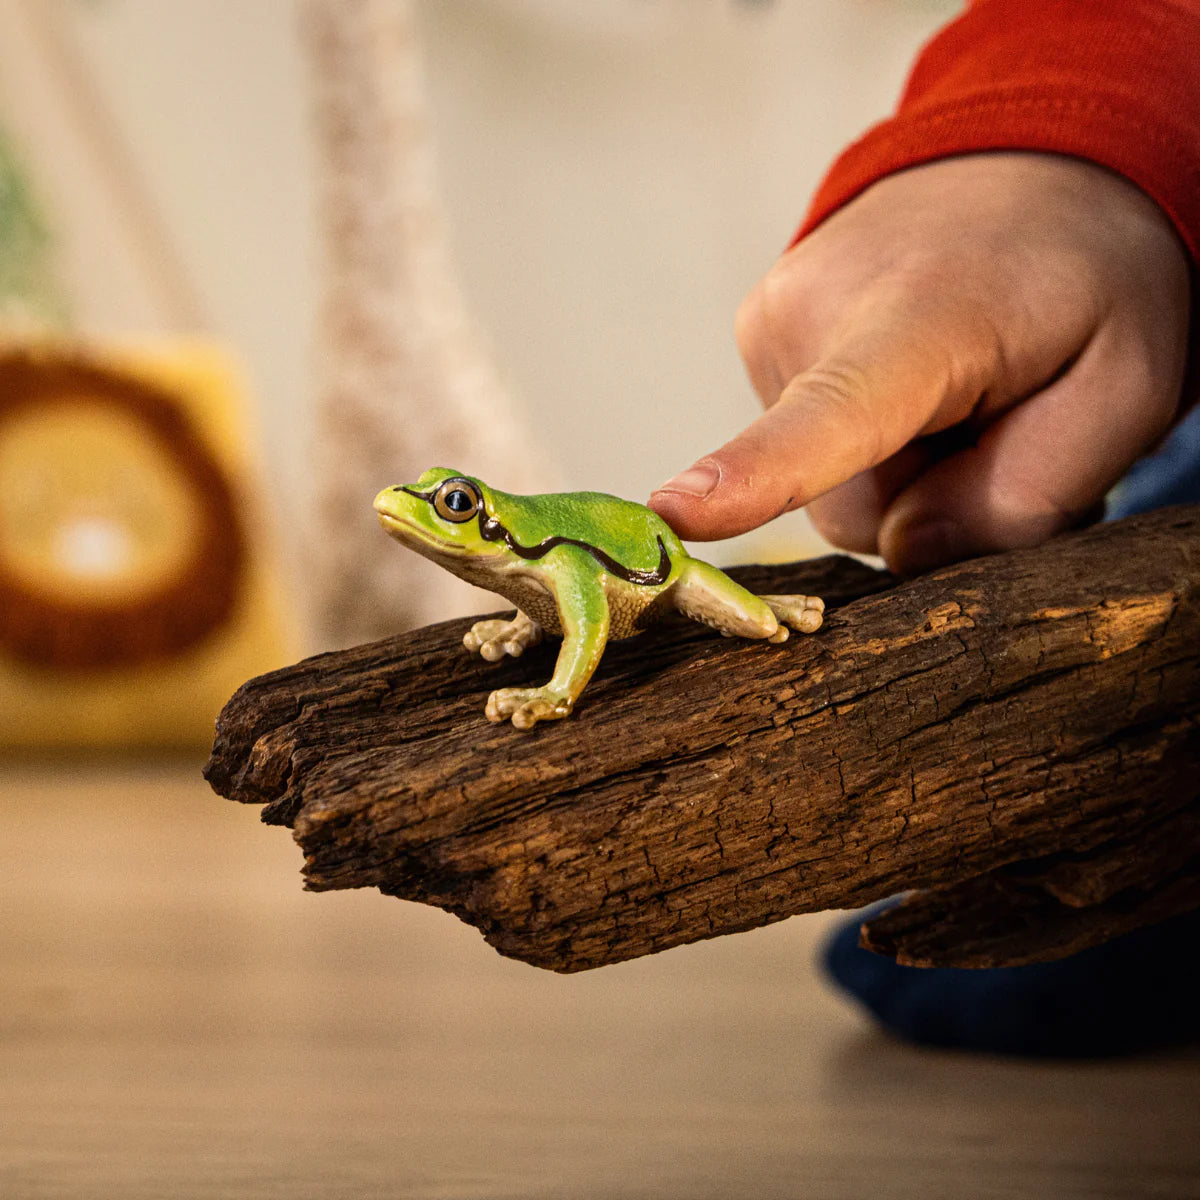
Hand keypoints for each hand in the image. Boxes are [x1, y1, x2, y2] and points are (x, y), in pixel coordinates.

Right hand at [650, 153, 1190, 573]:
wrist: (1025, 169)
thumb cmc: (1087, 278)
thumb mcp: (1126, 392)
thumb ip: (1028, 497)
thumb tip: (904, 549)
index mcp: (917, 318)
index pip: (830, 417)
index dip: (753, 477)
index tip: (672, 514)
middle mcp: (814, 312)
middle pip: (847, 507)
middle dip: (924, 496)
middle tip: (994, 422)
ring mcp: (771, 321)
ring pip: (823, 485)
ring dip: (897, 466)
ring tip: (957, 393)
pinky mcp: (758, 335)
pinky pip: (804, 445)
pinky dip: (866, 439)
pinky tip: (914, 382)